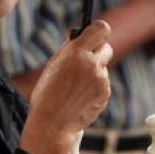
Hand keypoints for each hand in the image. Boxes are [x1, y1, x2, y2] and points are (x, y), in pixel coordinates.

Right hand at [19, 20, 111, 153]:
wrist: (52, 124)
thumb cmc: (47, 94)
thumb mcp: (53, 65)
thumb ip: (69, 49)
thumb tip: (80, 35)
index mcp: (77, 53)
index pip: (101, 29)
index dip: (99, 30)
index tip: (96, 34)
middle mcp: (92, 64)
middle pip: (107, 47)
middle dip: (98, 51)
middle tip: (86, 59)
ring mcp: (101, 80)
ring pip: (103, 67)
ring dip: (94, 71)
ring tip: (76, 86)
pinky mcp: (105, 93)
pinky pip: (103, 83)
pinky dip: (95, 86)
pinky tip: (80, 96)